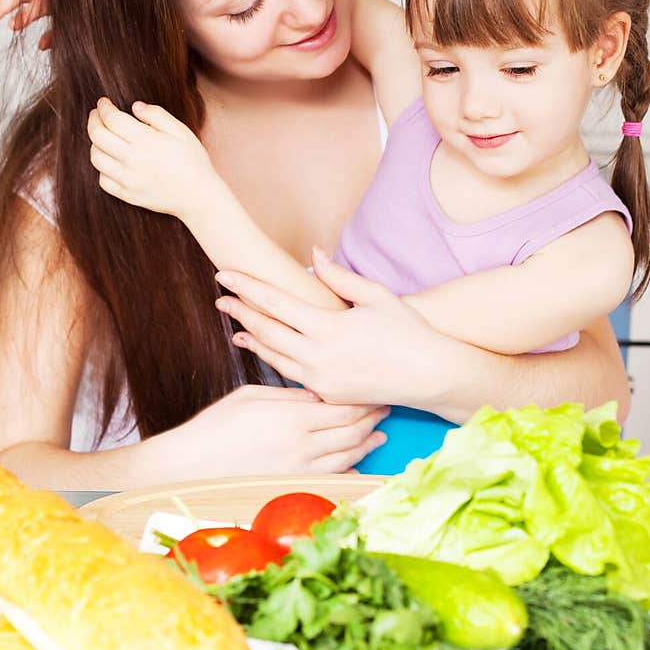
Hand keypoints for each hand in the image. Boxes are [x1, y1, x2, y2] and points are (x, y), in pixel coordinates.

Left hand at [87, 98, 216, 219]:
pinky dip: (102, 168)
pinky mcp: (127, 195)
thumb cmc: (193, 161)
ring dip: (95, 144)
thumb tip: (135, 107)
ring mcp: (128, 180)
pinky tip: (111, 160)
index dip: (103, 108)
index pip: (112, 119)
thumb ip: (157, 115)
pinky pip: (103, 180)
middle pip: (98, 136)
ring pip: (96, 158)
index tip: (103, 103)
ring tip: (103, 136)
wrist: (199, 196)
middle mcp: (132, 160)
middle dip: (94, 120)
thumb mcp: (180, 131)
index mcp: (145, 141)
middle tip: (97, 114)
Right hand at [157, 384, 389, 475]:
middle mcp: (303, 446)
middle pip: (352, 431)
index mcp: (294, 418)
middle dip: (371, 418)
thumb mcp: (253, 396)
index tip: (375, 390)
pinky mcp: (293, 487)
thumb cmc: (216, 426)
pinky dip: (350, 473)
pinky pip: (332, 481)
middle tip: (384, 409)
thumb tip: (319, 393)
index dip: (363, 398)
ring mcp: (300, 470)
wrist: (191, 466)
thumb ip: (291, 396)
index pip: (343, 405)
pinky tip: (357, 466)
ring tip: (379, 436)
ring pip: (347, 457)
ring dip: (366, 445)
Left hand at [214, 247, 448, 407]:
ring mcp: (321, 380)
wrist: (429, 375)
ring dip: (252, 340)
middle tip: (220, 299)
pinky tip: (267, 352)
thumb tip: (313, 256)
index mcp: (328, 327)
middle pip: (266, 331)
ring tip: (235, 327)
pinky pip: (293, 376)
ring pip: (275, 357)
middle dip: (240, 313)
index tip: (224, 275)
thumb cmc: (407, 330)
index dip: (246, 287)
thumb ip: (339, 277)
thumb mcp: (375, 296)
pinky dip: (275, 361)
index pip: (275, 302)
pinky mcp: (328, 394)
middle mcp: (319, 356)